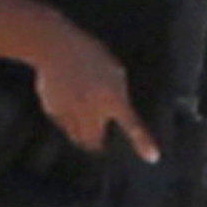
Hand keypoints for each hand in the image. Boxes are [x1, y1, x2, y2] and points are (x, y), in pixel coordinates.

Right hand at [30, 21, 154, 162]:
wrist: (56, 48)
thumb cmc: (88, 53)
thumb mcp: (113, 70)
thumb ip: (116, 93)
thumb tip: (113, 111)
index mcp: (113, 98)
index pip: (132, 125)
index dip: (142, 142)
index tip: (152, 158)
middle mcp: (93, 110)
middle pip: (96, 141)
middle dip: (98, 144)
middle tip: (98, 144)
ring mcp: (72, 112)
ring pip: (78, 137)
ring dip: (82, 138)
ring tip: (82, 131)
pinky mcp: (54, 110)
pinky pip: (62, 124)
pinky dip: (66, 122)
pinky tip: (65, 104)